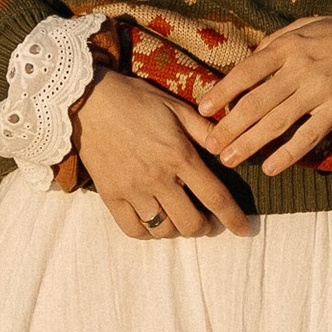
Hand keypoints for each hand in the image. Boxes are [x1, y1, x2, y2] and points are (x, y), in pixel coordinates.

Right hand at [74, 67, 252, 240]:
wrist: (86, 101)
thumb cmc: (135, 100)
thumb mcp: (176, 107)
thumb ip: (205, 130)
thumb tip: (231, 147)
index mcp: (178, 155)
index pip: (214, 197)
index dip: (233, 218)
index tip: (244, 230)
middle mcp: (157, 177)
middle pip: (191, 223)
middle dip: (205, 227)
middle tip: (206, 219)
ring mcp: (132, 190)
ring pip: (164, 229)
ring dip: (178, 229)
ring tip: (180, 217)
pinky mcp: (110, 196)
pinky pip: (134, 229)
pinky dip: (149, 232)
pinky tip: (155, 220)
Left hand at [203, 13, 331, 176]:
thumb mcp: (308, 25)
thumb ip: (277, 42)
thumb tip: (250, 61)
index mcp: (289, 45)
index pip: (246, 72)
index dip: (222, 92)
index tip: (204, 109)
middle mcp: (300, 69)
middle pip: (256, 103)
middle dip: (229, 127)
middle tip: (210, 145)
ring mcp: (319, 91)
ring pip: (276, 122)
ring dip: (249, 144)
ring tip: (229, 159)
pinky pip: (308, 136)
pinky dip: (288, 154)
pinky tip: (270, 167)